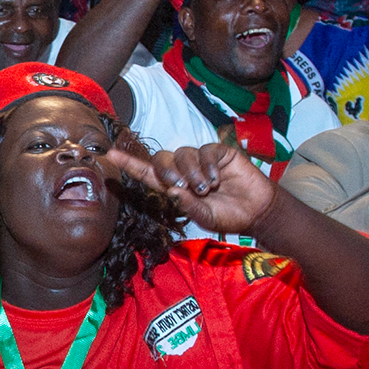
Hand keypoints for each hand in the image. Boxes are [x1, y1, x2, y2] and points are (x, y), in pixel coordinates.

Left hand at [102, 142, 276, 234]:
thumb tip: (172, 192)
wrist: (257, 212)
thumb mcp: (205, 217)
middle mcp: (183, 170)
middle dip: (167, 172)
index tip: (111, 154)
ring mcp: (201, 160)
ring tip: (206, 188)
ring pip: (182, 154)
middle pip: (161, 159)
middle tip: (183, 187)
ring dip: (191, 172)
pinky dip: (208, 166)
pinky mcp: (218, 152)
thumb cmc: (228, 216)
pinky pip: (205, 150)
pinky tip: (217, 180)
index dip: (129, 164)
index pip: (146, 173)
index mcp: (174, 187)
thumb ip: (188, 206)